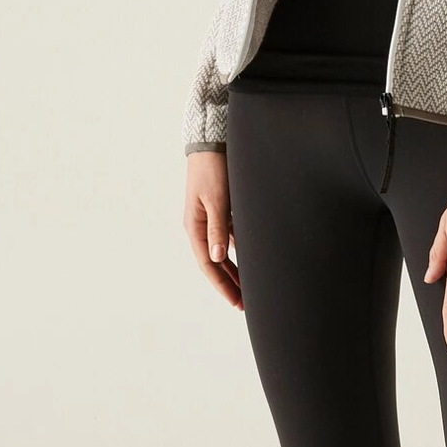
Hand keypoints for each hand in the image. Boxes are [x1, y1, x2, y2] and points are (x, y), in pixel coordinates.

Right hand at [181, 148, 241, 309]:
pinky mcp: (221, 210)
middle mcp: (201, 226)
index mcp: (195, 226)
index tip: (236, 301)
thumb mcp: (217, 200)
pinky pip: (230, 238)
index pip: (208, 264)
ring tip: (248, 288)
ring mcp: (211, 219)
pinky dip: (239, 251)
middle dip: (228, 283)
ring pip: (223, 252)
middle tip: (243, 303)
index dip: (222, 285)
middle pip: (215, 263)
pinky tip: (250, 261)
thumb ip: (218, 228)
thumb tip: (217, 258)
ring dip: (234, 270)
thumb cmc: (213, 170)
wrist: (212, 143)